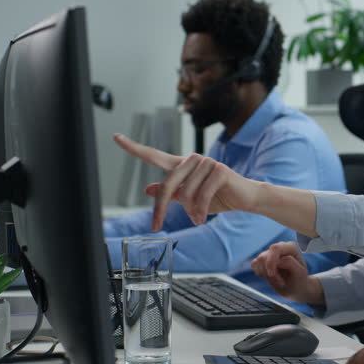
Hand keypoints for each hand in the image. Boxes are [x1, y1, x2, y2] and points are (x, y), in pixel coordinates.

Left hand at [113, 133, 258, 230]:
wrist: (246, 198)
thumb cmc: (220, 196)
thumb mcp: (190, 198)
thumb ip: (172, 192)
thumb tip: (148, 188)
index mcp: (182, 165)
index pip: (154, 155)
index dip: (134, 148)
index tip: (117, 138)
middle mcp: (192, 160)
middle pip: (166, 184)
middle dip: (160, 208)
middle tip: (156, 225)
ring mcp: (206, 163)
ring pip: (185, 193)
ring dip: (189, 212)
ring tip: (196, 218)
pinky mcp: (219, 170)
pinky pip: (201, 196)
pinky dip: (199, 211)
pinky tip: (202, 218)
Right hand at [251, 242, 324, 304]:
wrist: (295, 288)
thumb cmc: (299, 280)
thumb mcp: (300, 273)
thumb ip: (290, 263)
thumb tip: (277, 259)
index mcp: (290, 247)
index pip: (275, 249)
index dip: (271, 263)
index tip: (275, 277)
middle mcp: (280, 247)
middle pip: (264, 256)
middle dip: (269, 272)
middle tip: (280, 282)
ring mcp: (270, 253)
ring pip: (258, 261)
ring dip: (266, 274)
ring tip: (278, 280)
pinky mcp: (263, 260)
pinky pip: (254, 264)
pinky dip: (260, 273)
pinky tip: (270, 277)